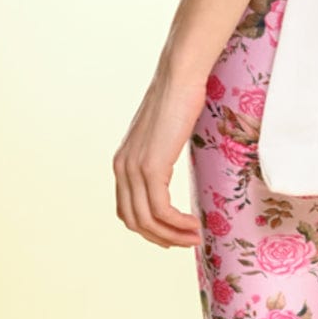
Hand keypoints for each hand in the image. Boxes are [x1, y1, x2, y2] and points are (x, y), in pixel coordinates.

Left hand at [113, 59, 205, 248]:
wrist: (179, 77)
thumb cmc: (179, 98)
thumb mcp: (163, 134)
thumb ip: (160, 154)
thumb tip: (172, 167)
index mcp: (122, 162)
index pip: (127, 210)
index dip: (149, 228)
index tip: (173, 233)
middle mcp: (122, 168)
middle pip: (134, 221)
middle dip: (161, 237)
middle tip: (187, 241)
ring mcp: (134, 169)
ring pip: (147, 221)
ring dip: (173, 235)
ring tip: (195, 237)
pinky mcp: (151, 167)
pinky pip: (161, 210)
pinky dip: (177, 224)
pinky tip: (195, 223)